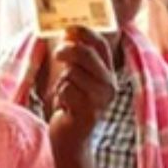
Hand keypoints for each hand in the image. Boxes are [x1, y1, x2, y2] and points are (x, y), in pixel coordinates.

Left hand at [49, 27, 116, 151]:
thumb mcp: (75, 77)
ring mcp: (101, 100)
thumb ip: (76, 57)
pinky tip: (65, 107)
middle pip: (86, 55)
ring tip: (66, 95)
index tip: (69, 28)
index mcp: (108, 75)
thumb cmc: (71, 105)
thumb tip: (69, 31)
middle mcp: (109, 86)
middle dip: (67, 51)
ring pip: (72, 73)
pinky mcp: (89, 111)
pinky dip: (60, 96)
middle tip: (57, 54)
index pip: (101, 46)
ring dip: (61, 82)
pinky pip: (66, 90)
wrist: (71, 139)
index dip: (85, 33)